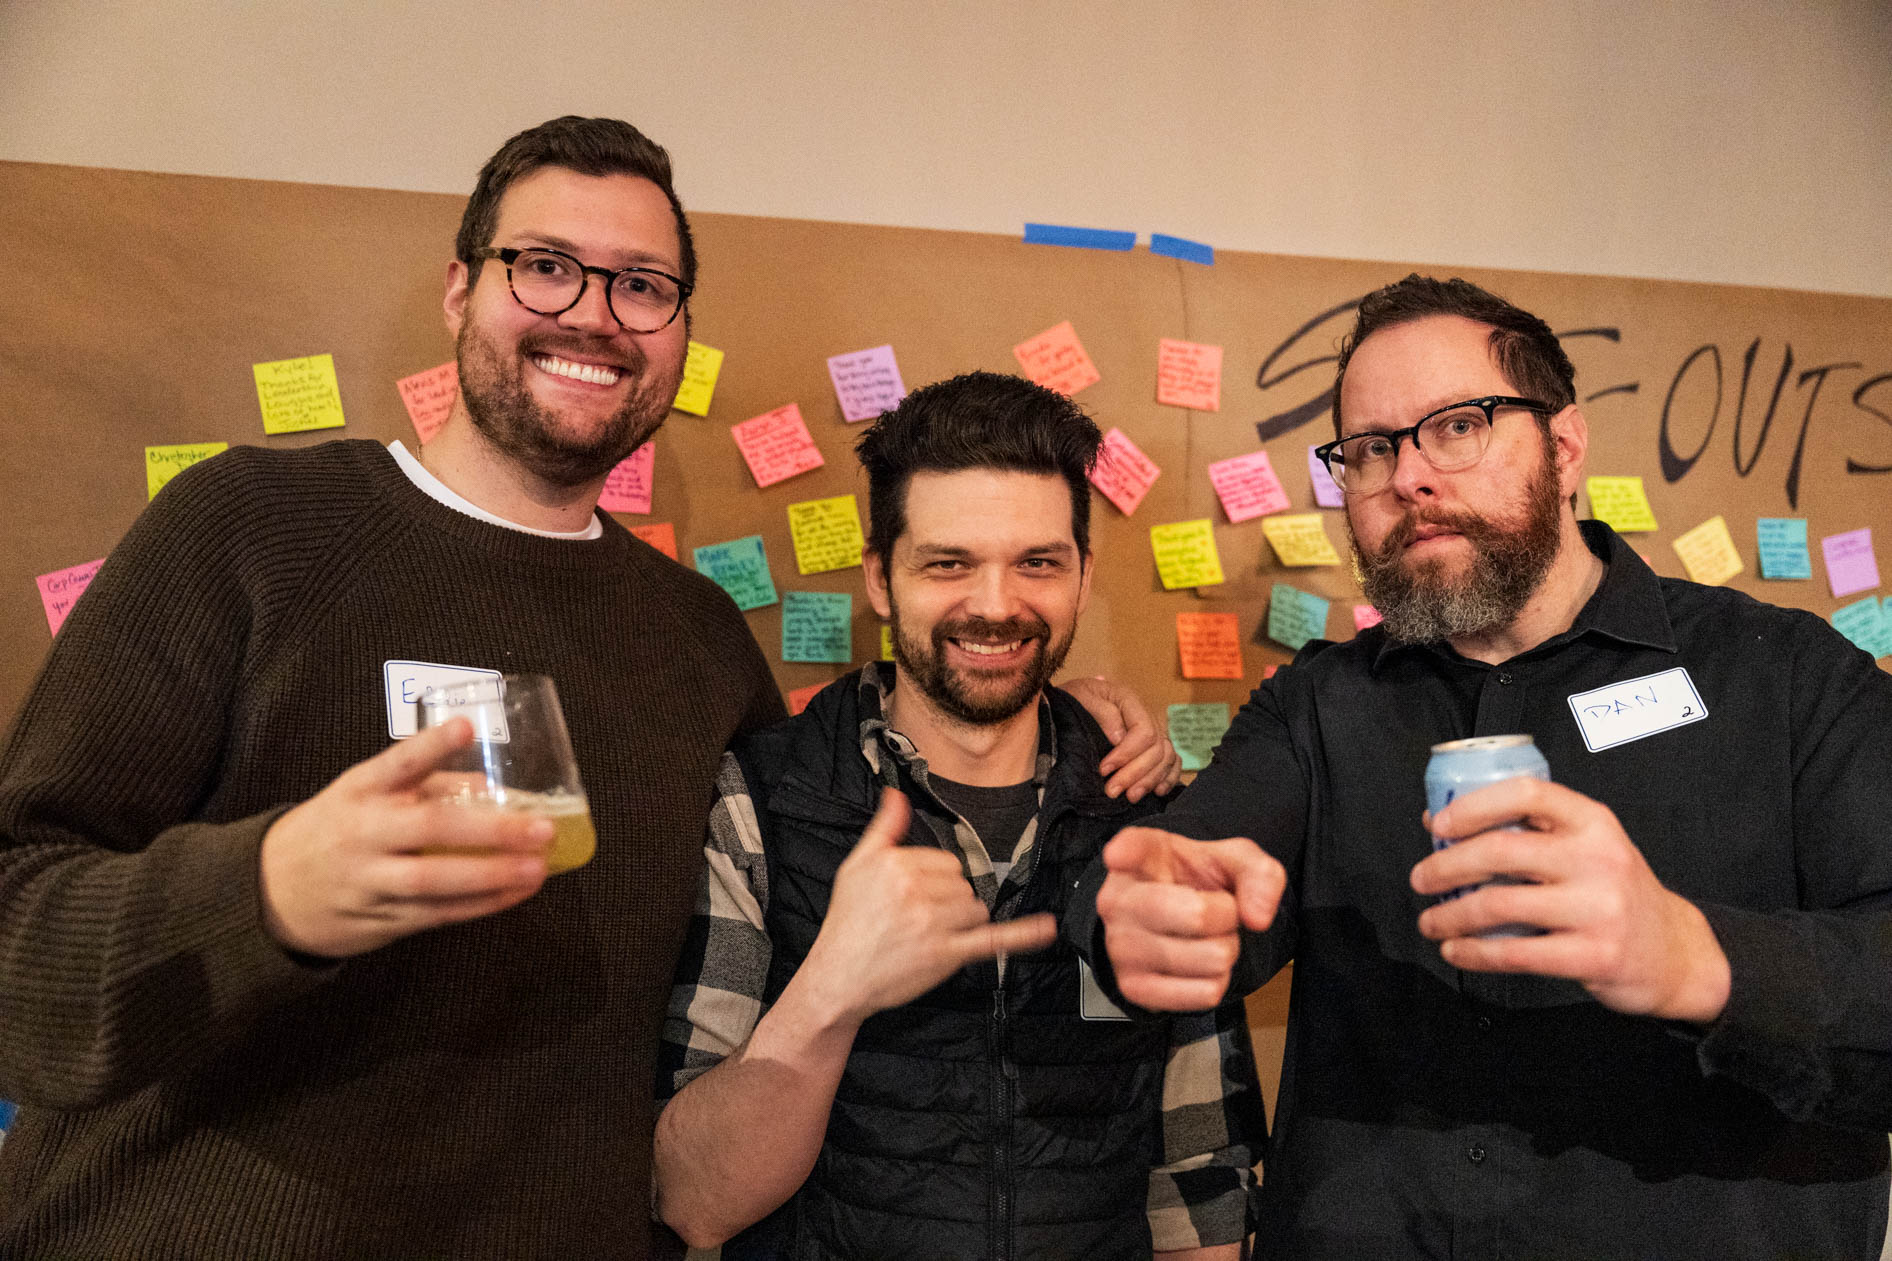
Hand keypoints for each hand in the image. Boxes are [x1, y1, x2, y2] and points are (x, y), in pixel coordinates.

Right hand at [260, 718, 555, 957]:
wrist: (271, 891)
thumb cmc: (337, 828)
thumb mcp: (363, 793)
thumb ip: (426, 785)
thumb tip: (491, 789)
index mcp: (359, 792)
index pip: (395, 763)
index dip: (430, 745)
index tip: (466, 726)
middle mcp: (364, 834)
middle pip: (428, 830)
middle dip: (490, 831)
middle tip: (541, 828)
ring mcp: (370, 881)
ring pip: (435, 881)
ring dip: (491, 876)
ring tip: (537, 868)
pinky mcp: (380, 919)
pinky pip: (436, 914)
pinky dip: (480, 904)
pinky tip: (515, 892)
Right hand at [798, 790, 1056, 1025]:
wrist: (838, 977)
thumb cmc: (848, 923)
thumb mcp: (856, 866)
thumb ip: (883, 829)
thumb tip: (898, 795)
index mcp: (898, 864)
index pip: (946, 862)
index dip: (933, 880)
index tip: (910, 897)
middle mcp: (917, 891)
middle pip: (963, 884)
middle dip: (946, 901)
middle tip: (914, 920)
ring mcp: (934, 924)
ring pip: (976, 910)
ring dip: (961, 923)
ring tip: (925, 935)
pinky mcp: (947, 955)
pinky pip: (993, 939)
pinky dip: (1023, 934)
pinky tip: (1047, 927)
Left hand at [1060, 674, 1183, 800]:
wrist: (1075, 699)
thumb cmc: (1077, 697)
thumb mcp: (1082, 696)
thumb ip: (1102, 712)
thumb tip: (1119, 738)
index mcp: (1131, 701)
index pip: (1144, 732)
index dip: (1126, 754)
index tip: (1103, 770)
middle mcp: (1148, 716)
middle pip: (1156, 749)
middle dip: (1135, 774)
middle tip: (1112, 791)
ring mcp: (1155, 730)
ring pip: (1166, 758)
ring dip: (1150, 780)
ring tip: (1130, 797)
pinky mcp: (1155, 745)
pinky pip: (1173, 761)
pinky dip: (1168, 777)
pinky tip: (1157, 792)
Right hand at [1097, 827, 1283, 1009]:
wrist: (1182, 921)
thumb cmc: (1199, 883)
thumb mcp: (1234, 862)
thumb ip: (1259, 874)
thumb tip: (1257, 917)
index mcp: (1142, 856)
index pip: (1131, 850)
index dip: (1126, 853)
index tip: (1119, 855)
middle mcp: (1120, 900)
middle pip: (1197, 915)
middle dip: (1229, 917)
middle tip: (1217, 911)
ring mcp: (1120, 946)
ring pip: (1212, 959)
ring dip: (1225, 951)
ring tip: (1205, 937)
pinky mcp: (1133, 987)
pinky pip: (1206, 993)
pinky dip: (1217, 981)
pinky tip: (1197, 963)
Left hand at [1412, 778, 1730, 1022]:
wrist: (1677, 952)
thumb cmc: (1616, 893)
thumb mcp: (1586, 848)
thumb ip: (1525, 831)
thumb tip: (1439, 822)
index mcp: (1593, 822)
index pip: (1527, 794)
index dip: (1474, 805)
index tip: (1440, 825)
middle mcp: (1598, 859)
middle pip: (1501, 850)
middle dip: (1446, 866)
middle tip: (1421, 879)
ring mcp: (1598, 909)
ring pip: (1498, 905)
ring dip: (1450, 915)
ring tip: (1432, 921)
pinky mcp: (1594, 956)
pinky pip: (1515, 953)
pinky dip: (1474, 953)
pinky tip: (1457, 950)